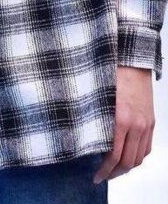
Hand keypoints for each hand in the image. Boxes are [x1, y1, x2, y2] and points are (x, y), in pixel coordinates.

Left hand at [93, 65, 154, 183]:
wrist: (130, 59)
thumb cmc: (108, 73)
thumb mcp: (96, 97)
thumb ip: (94, 120)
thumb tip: (85, 140)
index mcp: (119, 119)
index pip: (113, 156)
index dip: (104, 171)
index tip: (95, 177)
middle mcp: (136, 125)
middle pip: (128, 161)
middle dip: (114, 173)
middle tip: (102, 177)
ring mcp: (146, 124)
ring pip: (139, 157)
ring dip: (126, 168)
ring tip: (114, 170)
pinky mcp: (151, 121)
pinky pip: (147, 147)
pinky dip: (137, 156)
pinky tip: (127, 157)